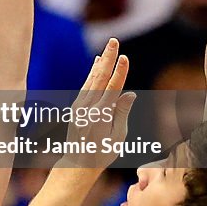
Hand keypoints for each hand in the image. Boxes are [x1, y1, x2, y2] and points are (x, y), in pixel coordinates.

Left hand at [66, 38, 135, 165]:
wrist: (77, 163)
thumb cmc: (102, 153)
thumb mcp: (118, 137)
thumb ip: (122, 113)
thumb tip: (130, 93)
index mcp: (101, 116)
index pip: (112, 89)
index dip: (119, 72)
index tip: (125, 57)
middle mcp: (88, 108)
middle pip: (100, 78)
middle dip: (108, 58)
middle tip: (114, 42)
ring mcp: (80, 106)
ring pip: (92, 79)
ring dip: (101, 62)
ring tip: (108, 48)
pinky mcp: (76, 106)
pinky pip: (86, 85)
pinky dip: (92, 73)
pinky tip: (97, 63)